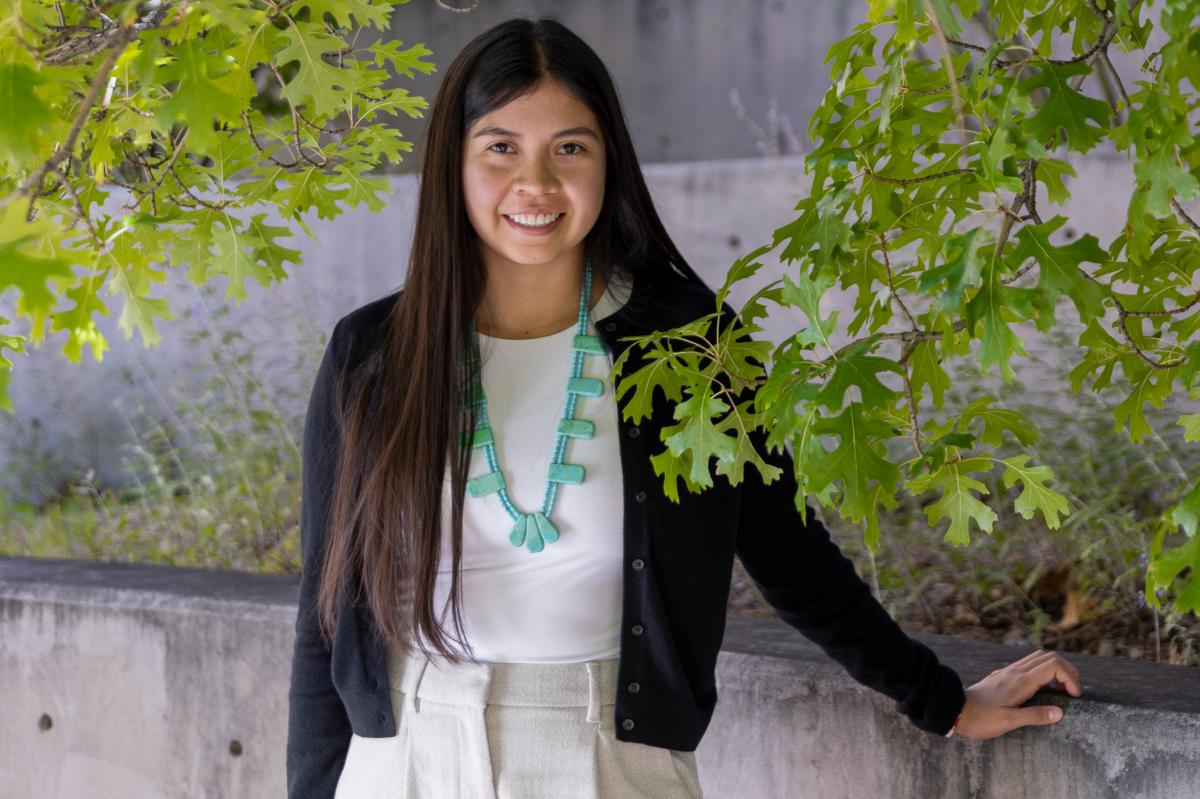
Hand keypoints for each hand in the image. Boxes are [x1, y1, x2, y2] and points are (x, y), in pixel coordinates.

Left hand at [954, 648, 1082, 739]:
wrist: (955, 709)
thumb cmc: (981, 718)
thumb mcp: (1009, 721)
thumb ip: (1035, 716)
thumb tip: (1060, 712)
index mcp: (1021, 681)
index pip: (1053, 665)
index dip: (1070, 677)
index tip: (1074, 696)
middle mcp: (1016, 671)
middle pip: (1049, 657)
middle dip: (1067, 670)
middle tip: (1073, 691)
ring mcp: (1009, 671)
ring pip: (1038, 658)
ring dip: (1055, 670)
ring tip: (1060, 691)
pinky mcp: (1004, 675)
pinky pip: (1028, 665)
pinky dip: (1043, 672)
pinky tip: (1042, 690)